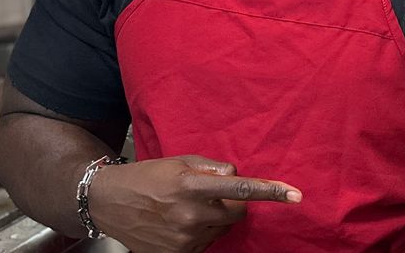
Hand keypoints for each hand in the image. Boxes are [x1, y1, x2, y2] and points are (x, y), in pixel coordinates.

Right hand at [87, 155, 301, 252]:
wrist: (109, 202)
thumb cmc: (147, 177)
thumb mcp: (181, 161)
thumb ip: (213, 167)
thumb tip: (237, 176)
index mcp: (191, 185)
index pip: (241, 189)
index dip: (271, 191)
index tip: (295, 195)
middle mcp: (189, 215)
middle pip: (237, 212)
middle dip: (233, 203)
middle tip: (210, 195)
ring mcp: (183, 239)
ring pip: (222, 229)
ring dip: (215, 219)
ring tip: (187, 208)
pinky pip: (207, 244)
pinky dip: (201, 233)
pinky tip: (180, 223)